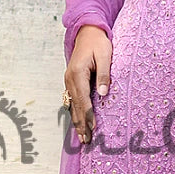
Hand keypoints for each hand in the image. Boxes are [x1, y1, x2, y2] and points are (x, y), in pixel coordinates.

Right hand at [65, 25, 111, 144]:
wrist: (87, 32)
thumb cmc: (98, 43)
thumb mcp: (105, 55)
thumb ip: (104, 75)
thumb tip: (103, 93)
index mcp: (77, 73)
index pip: (83, 99)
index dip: (88, 115)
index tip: (93, 128)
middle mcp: (69, 79)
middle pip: (75, 106)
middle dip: (81, 124)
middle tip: (86, 141)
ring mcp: (68, 81)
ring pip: (72, 106)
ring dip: (77, 122)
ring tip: (82, 138)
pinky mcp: (71, 81)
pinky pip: (72, 101)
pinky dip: (75, 113)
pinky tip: (78, 123)